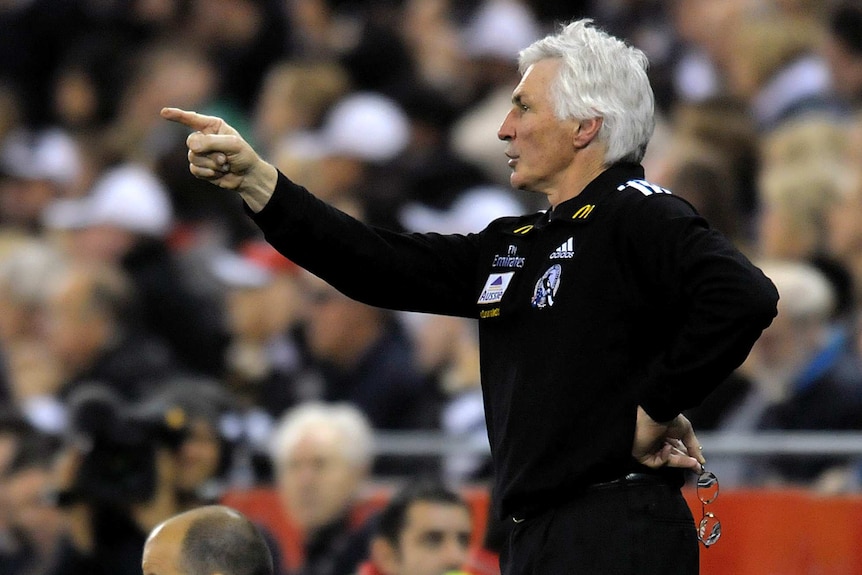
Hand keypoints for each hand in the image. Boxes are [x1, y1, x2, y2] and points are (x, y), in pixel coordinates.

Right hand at [160, 107, 276, 210]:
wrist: (247, 176)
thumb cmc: (244, 156)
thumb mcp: (233, 145)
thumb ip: (211, 142)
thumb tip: (191, 147)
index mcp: (212, 126)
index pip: (191, 119)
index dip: (177, 115)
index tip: (164, 113)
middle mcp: (204, 137)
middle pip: (191, 142)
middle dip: (208, 152)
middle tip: (224, 158)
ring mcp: (200, 152)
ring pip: (192, 157)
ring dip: (211, 164)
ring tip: (224, 165)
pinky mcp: (199, 167)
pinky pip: (194, 169)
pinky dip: (208, 173)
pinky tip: (219, 173)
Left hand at [632, 406, 704, 471]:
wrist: (655, 413)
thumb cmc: (668, 417)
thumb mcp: (686, 430)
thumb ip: (693, 446)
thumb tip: (701, 460)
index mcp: (666, 435)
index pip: (678, 450)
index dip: (688, 457)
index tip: (699, 464)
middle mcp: (658, 442)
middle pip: (673, 457)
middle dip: (686, 462)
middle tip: (697, 466)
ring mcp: (650, 449)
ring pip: (666, 461)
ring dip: (680, 462)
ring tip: (692, 462)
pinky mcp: (643, 454)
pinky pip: (656, 462)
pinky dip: (664, 457)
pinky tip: (668, 448)